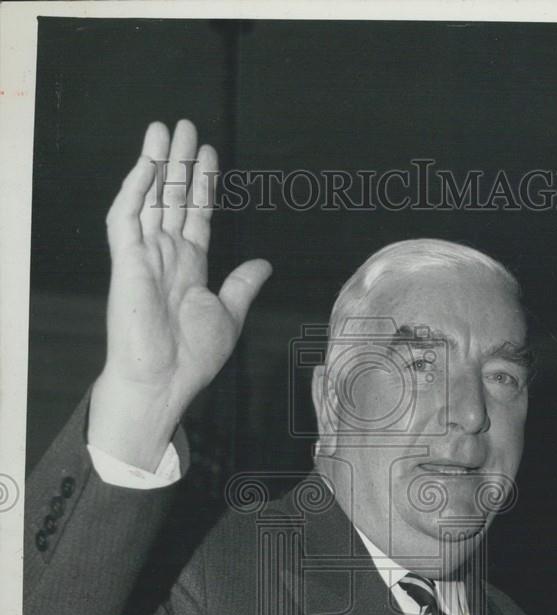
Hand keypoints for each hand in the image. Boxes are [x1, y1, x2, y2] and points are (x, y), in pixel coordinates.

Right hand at [89, 119, 271, 470]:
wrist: (164, 380)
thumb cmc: (192, 356)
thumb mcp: (229, 315)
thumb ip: (242, 285)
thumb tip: (264, 263)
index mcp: (189, 267)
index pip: (195, 214)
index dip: (203, 184)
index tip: (210, 154)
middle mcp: (165, 256)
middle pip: (172, 198)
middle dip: (180, 162)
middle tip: (187, 126)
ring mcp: (143, 256)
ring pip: (149, 199)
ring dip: (156, 164)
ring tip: (164, 130)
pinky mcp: (125, 262)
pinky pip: (125, 218)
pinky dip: (135, 190)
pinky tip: (146, 165)